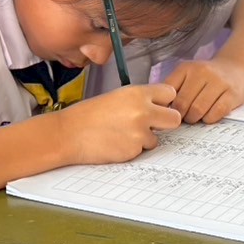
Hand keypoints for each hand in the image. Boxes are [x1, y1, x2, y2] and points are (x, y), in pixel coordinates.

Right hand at [58, 83, 179, 163]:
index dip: (165, 101)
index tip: (159, 106)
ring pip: (156, 138)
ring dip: (144, 139)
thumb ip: (140, 100)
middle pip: (175, 118)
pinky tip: (115, 143)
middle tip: (152, 124)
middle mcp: (142, 111)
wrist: (68, 134)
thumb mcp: (117, 96)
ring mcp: (139, 132)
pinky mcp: (133, 150)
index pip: (170, 93)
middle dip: (166, 122)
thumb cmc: (88, 115)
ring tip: (120, 134)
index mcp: (137, 93)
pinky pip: (141, 150)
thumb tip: (158, 106)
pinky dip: (131, 149)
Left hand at [168, 57, 243, 123]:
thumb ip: (173, 88)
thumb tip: (159, 109)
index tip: (169, 111)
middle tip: (184, 117)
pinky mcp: (232, 94)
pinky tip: (208, 115)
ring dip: (194, 119)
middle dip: (181, 116)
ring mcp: (219, 82)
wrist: (234, 68)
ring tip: (195, 117)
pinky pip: (216, 113)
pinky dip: (209, 119)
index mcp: (187, 68)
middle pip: (183, 103)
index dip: (167, 107)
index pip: (168, 92)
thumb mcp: (187, 75)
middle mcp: (203, 72)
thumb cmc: (206, 78)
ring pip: (198, 110)